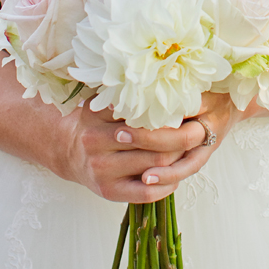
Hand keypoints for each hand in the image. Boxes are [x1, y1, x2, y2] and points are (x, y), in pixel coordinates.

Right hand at [58, 92, 243, 203]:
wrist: (67, 151)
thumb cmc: (95, 120)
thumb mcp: (104, 100)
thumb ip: (127, 92)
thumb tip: (164, 75)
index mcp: (98, 117)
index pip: (143, 115)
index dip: (172, 112)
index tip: (192, 106)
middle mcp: (97, 144)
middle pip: (154, 142)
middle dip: (181, 136)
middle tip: (201, 127)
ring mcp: (102, 171)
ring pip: (155, 165)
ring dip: (179, 158)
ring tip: (193, 148)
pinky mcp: (110, 192)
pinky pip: (147, 193)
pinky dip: (168, 184)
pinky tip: (177, 173)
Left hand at [129, 91, 243, 198]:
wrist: (234, 103)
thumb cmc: (210, 87)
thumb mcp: (195, 79)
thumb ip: (172, 85)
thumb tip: (133, 87)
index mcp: (208, 100)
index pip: (179, 106)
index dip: (151, 107)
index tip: (123, 107)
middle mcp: (210, 124)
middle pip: (182, 137)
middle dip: (150, 138)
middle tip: (121, 134)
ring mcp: (209, 142)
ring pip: (186, 159)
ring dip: (160, 165)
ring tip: (138, 172)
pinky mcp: (204, 155)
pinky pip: (188, 169)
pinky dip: (169, 176)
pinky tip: (148, 180)